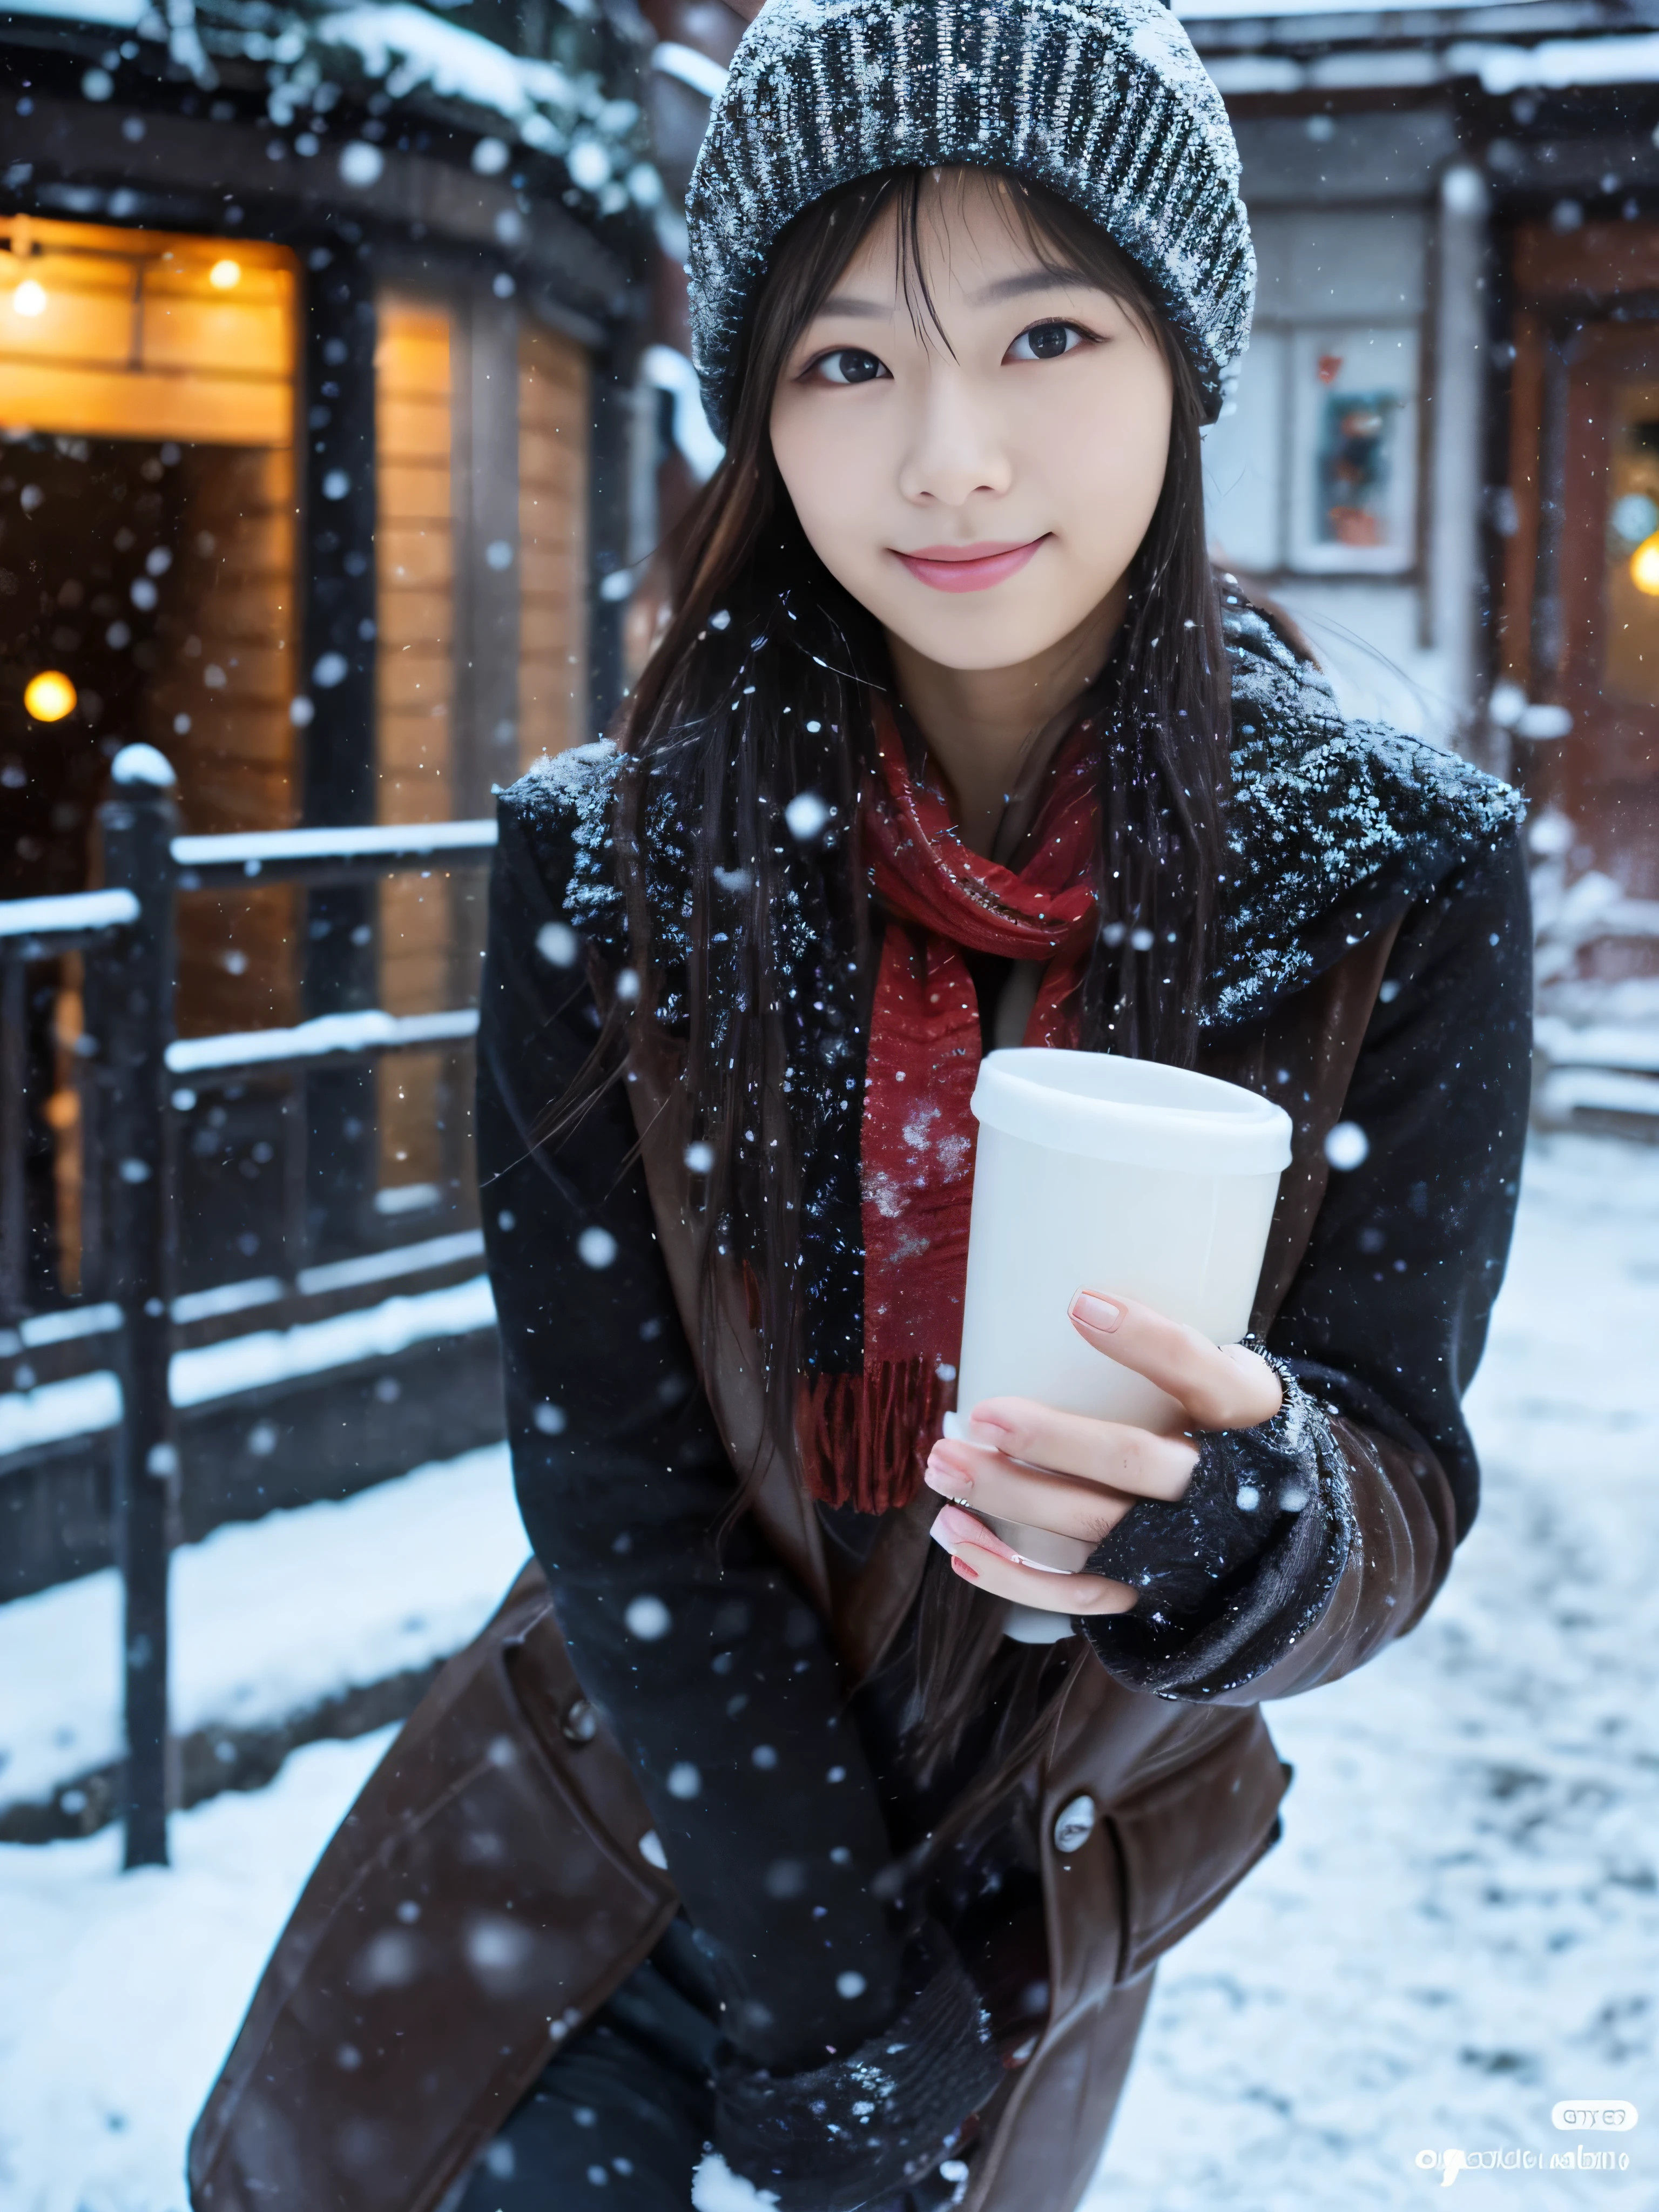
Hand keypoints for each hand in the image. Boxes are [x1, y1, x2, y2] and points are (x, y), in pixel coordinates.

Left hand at [923, 1290, 1282, 1615]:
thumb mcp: (1224, 1377)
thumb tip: (1066, 1304)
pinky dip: (1013, 1577)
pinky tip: (958, 1546)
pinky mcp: (1149, 1592)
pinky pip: (1076, 1595)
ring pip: (1092, 1528)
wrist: (1282, 1528)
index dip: (1146, 1339)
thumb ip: (1167, 1350)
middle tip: (980, 1414)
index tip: (1079, 1304)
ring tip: (943, 1467)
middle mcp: (1219, 1485)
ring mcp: (1182, 1546)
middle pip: (1131, 1460)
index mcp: (1244, 1413)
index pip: (1199, 1370)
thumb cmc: (1225, 1426)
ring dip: (1010, 1500)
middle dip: (1052, 1438)